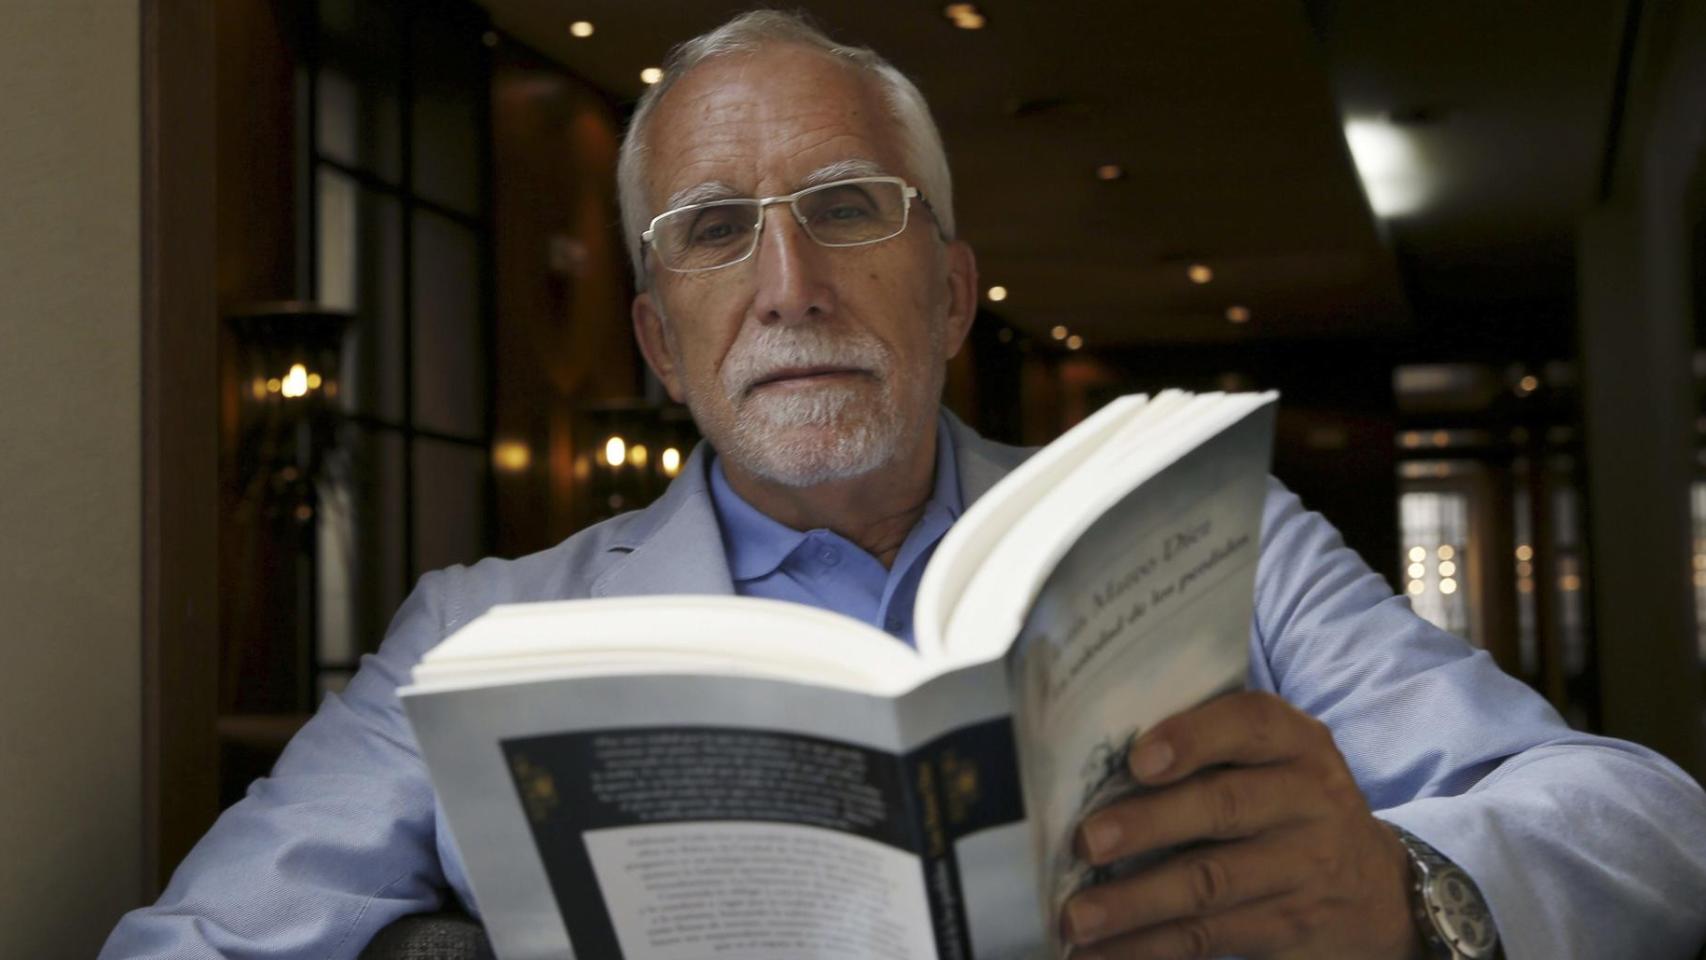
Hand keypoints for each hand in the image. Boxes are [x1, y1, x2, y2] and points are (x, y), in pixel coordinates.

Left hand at [1061, 691, 1416, 958]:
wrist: (1375, 890)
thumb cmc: (1285, 802)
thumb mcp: (1272, 760)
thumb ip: (1207, 744)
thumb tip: (1087, 752)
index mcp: (1296, 742)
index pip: (1250, 723)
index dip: (1192, 737)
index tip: (1138, 759)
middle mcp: (1308, 799)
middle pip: (1223, 807)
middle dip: (1148, 824)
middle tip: (1085, 840)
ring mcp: (1303, 868)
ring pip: (1210, 883)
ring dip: (1134, 903)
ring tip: (1076, 916)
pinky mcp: (1286, 927)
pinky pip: (1209, 938)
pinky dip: (1147, 948)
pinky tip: (1100, 953)